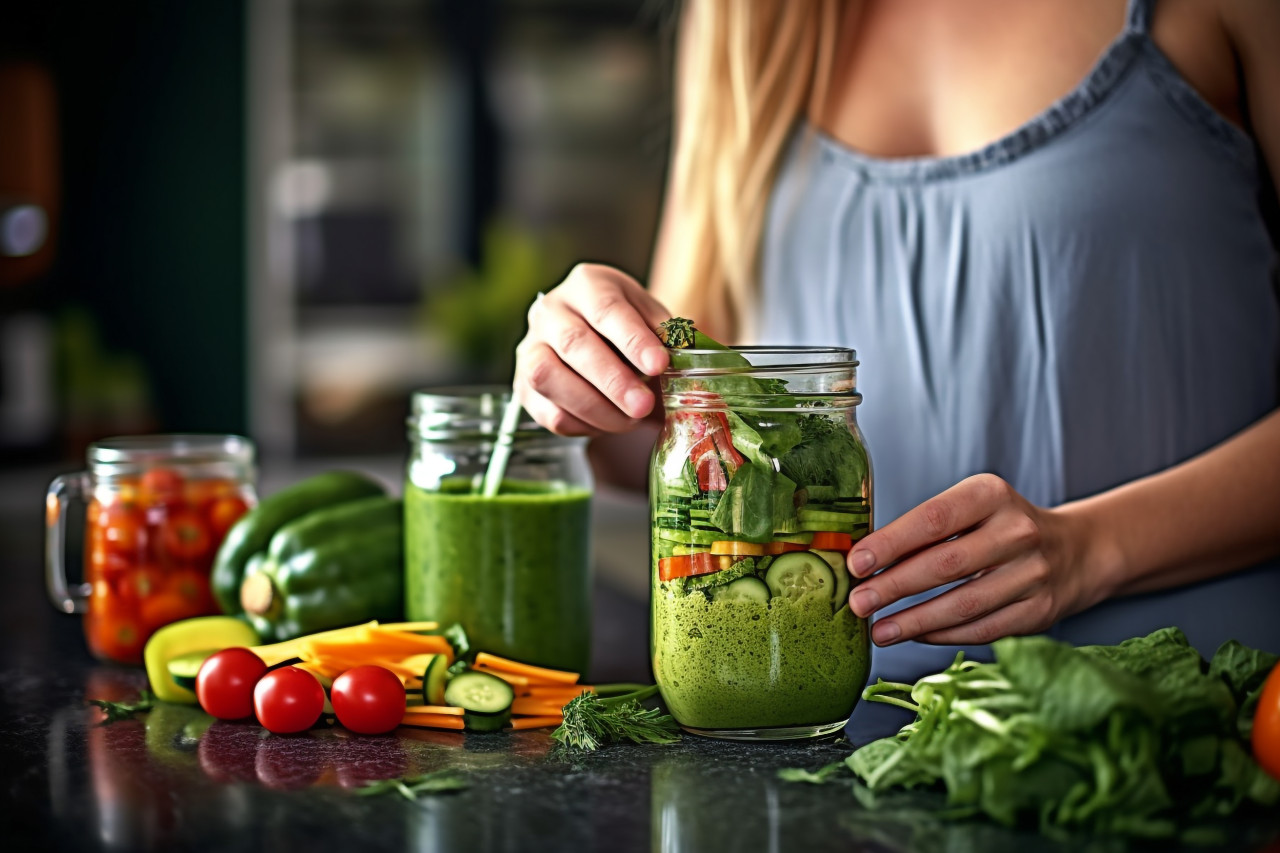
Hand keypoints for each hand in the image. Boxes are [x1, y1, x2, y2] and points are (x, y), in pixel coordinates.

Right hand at [515, 264, 671, 435]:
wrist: (595, 341)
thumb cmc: (628, 329)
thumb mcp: (652, 319)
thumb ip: (668, 334)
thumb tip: (692, 354)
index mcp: (586, 284)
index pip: (606, 308)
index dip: (633, 339)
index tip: (659, 365)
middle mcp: (550, 310)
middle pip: (574, 343)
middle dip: (613, 380)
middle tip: (643, 405)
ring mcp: (530, 348)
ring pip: (549, 377)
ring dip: (594, 406)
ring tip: (630, 420)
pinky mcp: (522, 386)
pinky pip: (547, 411)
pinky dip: (582, 424)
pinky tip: (608, 424)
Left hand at [845, 474, 1098, 646]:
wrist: (1075, 551)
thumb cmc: (1001, 526)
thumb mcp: (970, 507)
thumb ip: (924, 529)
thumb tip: (863, 561)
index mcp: (991, 495)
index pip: (933, 519)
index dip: (891, 543)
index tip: (856, 563)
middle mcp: (1017, 531)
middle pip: (944, 564)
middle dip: (893, 586)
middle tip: (858, 602)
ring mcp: (1032, 574)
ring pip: (963, 604)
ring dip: (913, 621)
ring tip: (878, 630)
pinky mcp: (1039, 611)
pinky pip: (982, 629)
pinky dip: (943, 635)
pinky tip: (915, 635)